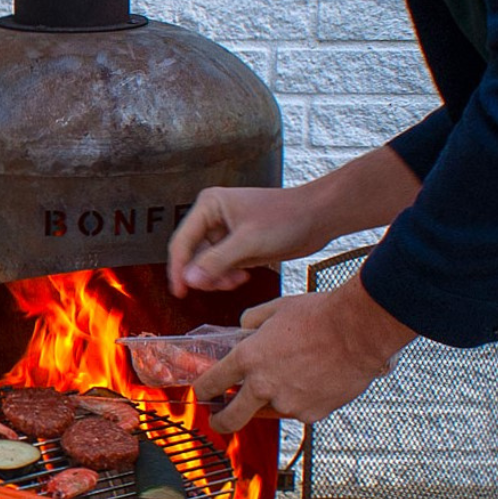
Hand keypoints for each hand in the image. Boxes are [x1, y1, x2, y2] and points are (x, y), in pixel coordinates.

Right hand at [169, 147, 423, 297]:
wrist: (318, 217)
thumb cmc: (286, 219)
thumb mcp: (248, 242)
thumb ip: (216, 261)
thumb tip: (189, 280)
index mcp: (208, 206)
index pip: (182, 242)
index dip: (179, 268)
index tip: (180, 292)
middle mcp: (212, 217)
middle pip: (193, 254)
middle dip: (205, 274)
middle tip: (222, 286)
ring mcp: (224, 231)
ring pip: (207, 263)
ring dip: (218, 277)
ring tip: (238, 280)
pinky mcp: (237, 244)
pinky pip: (221, 266)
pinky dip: (228, 276)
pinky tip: (243, 277)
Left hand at [194, 274, 416, 431]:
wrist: (359, 329)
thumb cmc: (319, 315)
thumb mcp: (273, 309)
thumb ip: (250, 322)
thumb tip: (243, 331)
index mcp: (248, 358)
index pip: (211, 382)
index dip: (202, 390)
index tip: (202, 393)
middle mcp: (263, 385)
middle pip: (229, 418)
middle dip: (219, 421)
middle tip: (218, 418)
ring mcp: (288, 403)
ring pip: (267, 413)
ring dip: (266, 405)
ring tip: (280, 385)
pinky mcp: (311, 414)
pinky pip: (297, 412)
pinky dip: (298, 402)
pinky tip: (309, 383)